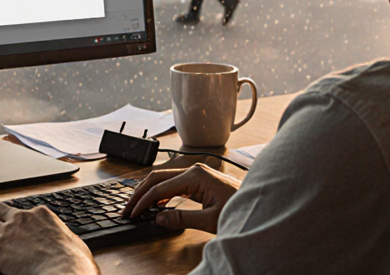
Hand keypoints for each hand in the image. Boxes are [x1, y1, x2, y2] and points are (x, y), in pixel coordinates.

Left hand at [0, 203, 98, 274]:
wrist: (63, 272)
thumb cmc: (73, 264)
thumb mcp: (76, 245)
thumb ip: (68, 241)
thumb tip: (72, 246)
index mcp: (42, 215)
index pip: (23, 210)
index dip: (14, 216)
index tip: (11, 220)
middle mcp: (22, 218)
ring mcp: (7, 231)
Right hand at [123, 164, 240, 233]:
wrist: (262, 207)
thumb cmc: (241, 210)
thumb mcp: (210, 220)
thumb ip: (181, 218)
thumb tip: (158, 218)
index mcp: (195, 175)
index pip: (160, 188)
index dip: (143, 202)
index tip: (132, 213)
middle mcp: (194, 170)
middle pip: (157, 178)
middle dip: (140, 193)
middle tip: (127, 208)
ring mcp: (197, 174)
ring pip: (164, 179)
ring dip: (149, 192)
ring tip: (137, 206)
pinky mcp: (199, 180)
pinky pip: (174, 184)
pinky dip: (161, 193)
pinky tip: (156, 204)